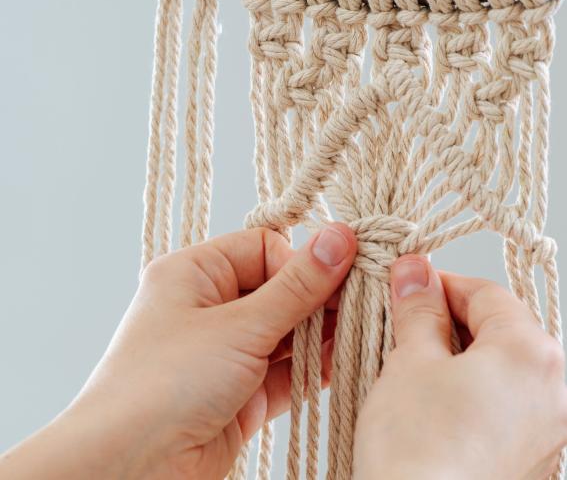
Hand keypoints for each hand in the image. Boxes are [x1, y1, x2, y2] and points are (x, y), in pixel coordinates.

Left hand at [0, 224, 356, 479]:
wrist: (128, 469)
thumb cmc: (166, 382)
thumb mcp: (240, 326)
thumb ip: (297, 286)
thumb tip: (340, 236)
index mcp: (195, 273)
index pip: (263, 248)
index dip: (299, 262)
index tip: (337, 276)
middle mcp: (208, 307)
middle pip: (278, 290)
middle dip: (317, 299)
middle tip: (361, 301)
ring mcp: (225, 351)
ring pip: (284, 331)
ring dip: (318, 334)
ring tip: (359, 330)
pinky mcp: (239, 391)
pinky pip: (284, 370)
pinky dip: (311, 367)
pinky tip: (340, 361)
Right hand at [354, 255, 566, 479]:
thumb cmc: (418, 447)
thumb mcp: (411, 360)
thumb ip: (418, 309)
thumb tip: (415, 272)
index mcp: (532, 355)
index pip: (487, 293)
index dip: (440, 283)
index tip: (407, 284)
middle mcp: (556, 391)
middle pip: (499, 328)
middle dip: (448, 318)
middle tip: (403, 321)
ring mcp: (548, 430)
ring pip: (500, 364)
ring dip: (456, 352)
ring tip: (411, 358)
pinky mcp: (531, 458)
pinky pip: (503, 400)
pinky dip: (469, 385)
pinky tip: (431, 397)